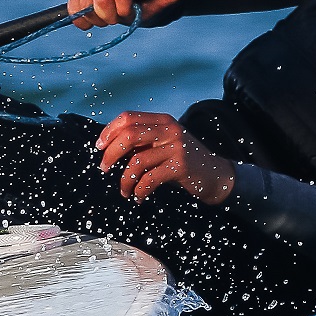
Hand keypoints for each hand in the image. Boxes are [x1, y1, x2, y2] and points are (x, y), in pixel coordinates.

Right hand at [68, 0, 194, 29]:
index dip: (123, 11)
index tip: (129, 14)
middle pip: (100, 1)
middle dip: (108, 17)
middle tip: (116, 19)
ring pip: (84, 3)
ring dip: (95, 18)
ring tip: (106, 17)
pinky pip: (73, 4)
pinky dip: (79, 16)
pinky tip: (90, 18)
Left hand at [95, 111, 235, 203]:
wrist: (216, 175)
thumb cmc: (185, 162)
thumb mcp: (165, 144)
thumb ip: (144, 142)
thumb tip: (110, 148)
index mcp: (162, 121)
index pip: (128, 117)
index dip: (109, 131)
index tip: (99, 147)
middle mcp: (169, 129)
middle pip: (128, 135)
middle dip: (111, 154)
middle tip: (104, 168)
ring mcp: (176, 147)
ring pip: (137, 162)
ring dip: (125, 180)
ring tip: (125, 191)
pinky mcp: (180, 166)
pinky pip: (149, 179)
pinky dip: (139, 191)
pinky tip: (138, 197)